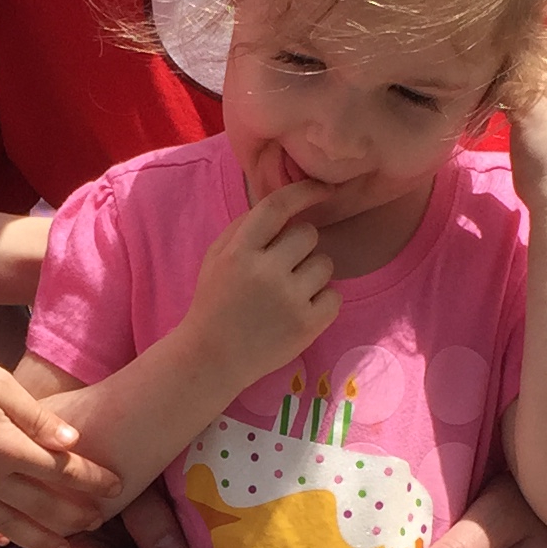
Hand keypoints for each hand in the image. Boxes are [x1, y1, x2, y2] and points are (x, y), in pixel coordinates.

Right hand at [0, 344, 117, 547]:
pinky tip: (6, 540)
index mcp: (5, 447)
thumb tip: (71, 442)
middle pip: (42, 506)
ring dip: (40, 540)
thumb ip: (34, 417)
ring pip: (9, 527)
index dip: (92, 481)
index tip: (117, 486)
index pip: (62, 472)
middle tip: (99, 521)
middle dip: (75, 515)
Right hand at [178, 179, 337, 385]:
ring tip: (290, 293)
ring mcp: (289, 299)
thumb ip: (245, 229)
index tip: (323, 189)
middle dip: (301, 246)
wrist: (212, 358)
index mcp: (239, 252)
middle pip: (309, 234)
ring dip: (313, 274)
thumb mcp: (216, 258)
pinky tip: (300, 311)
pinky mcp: (307, 325)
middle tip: (284, 267)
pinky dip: (322, 302)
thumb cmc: (214, 303)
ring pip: (325, 264)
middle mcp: (266, 272)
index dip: (305, 191)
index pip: (278, 206)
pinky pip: (334, 296)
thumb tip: (286, 204)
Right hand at [502, 29, 546, 216]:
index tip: (498, 41)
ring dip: (501, 82)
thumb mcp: (535, 103)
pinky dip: (501, 101)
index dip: (529, 34)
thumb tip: (501, 44)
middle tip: (484, 66)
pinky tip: (485, 111)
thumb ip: (521, 70)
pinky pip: (518, 99)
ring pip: (524, 77)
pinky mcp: (539, 123)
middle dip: (510, 60)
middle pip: (537, 56)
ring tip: (481, 91)